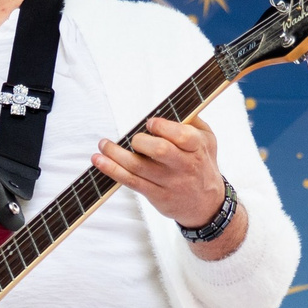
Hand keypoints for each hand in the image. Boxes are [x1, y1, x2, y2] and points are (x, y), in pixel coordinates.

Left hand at [97, 116, 227, 222]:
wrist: (205, 204)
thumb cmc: (202, 164)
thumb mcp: (208, 140)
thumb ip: (192, 121)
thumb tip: (173, 103)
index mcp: (197, 148)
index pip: (182, 135)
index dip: (163, 127)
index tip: (150, 123)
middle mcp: (184, 166)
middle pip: (160, 150)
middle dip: (141, 141)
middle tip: (134, 139)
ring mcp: (168, 182)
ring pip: (138, 167)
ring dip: (115, 154)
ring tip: (103, 144)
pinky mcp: (156, 195)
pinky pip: (130, 182)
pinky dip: (112, 170)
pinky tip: (99, 161)